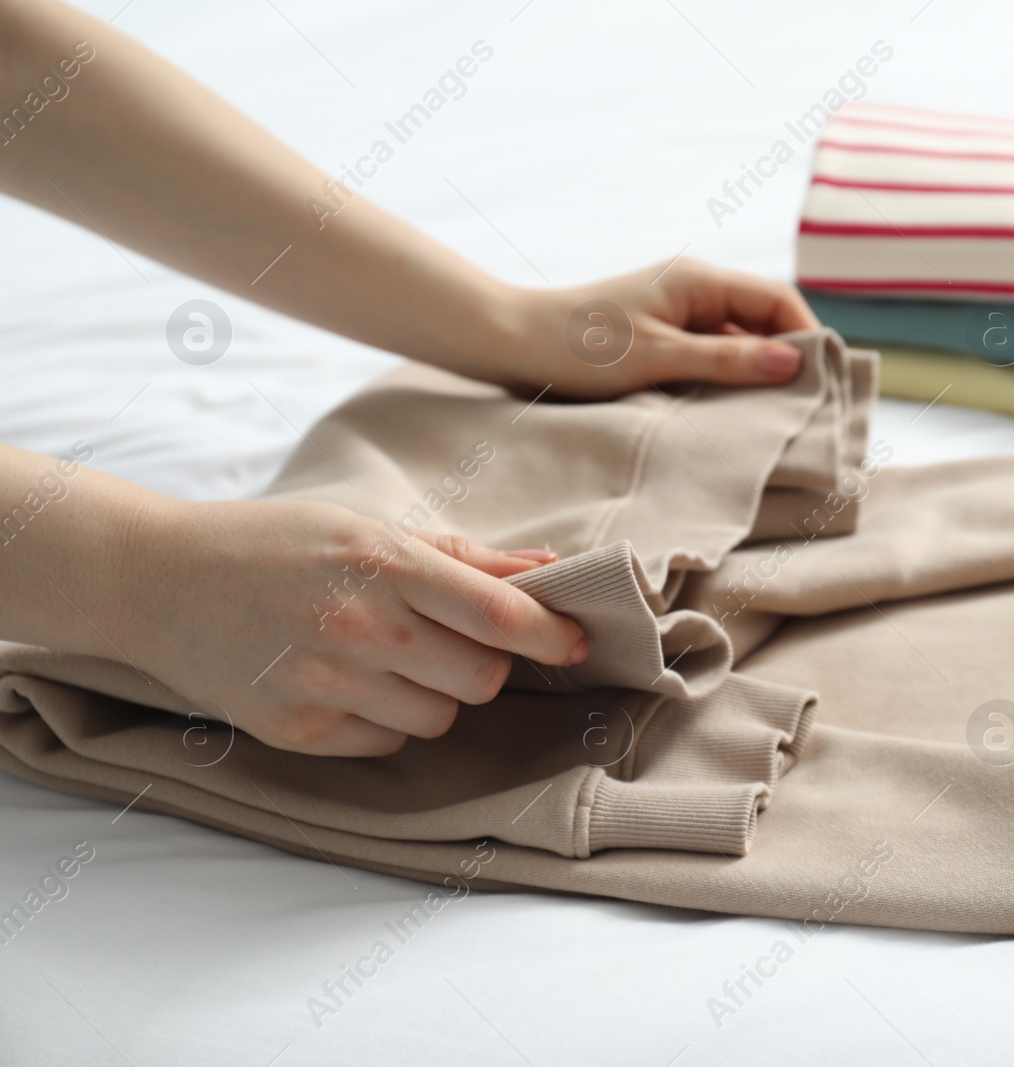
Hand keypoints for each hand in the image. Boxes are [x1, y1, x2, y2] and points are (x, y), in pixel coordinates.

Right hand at [116, 497, 586, 756]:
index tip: (578, 641)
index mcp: (386, 564)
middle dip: (484, 663)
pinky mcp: (299, 730)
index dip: (554, 634)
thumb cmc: (276, 544)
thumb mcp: (367, 527)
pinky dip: (387, 720)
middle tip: (449, 640)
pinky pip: (389, 742)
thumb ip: (461, 556)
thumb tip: (544, 567)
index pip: (502, 617)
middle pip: (483, 677)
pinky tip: (349, 684)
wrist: (159, 580)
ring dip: (435, 693)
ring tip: (387, 658)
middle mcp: (362, 627)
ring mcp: (327, 684)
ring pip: (441, 717)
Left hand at [480, 257, 821, 398]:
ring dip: (752, 377)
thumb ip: (728, 362)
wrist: (511, 343)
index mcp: (700, 280)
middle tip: (805, 409)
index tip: (822, 384)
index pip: (778, 300)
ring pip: (736, 344)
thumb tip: (793, 362)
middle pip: (763, 322)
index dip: (807, 338)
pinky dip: (722, 382)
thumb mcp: (661, 359)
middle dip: (785, 362)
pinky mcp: (659, 337)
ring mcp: (676, 313)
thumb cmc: (580, 348)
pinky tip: (725, 414)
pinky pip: (708, 357)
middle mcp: (693, 289)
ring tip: (769, 419)